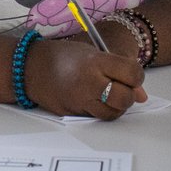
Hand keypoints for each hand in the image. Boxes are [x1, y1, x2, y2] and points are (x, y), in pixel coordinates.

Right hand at [24, 40, 146, 119]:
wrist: (28, 68)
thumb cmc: (61, 57)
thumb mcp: (90, 53)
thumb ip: (117, 69)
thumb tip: (141, 95)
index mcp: (94, 62)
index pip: (132, 74)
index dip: (136, 76)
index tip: (131, 74)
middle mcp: (88, 82)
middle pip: (125, 98)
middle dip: (129, 94)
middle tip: (122, 88)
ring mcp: (79, 100)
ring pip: (112, 113)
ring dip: (117, 106)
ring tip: (109, 96)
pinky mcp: (72, 113)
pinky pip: (96, 117)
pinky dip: (100, 110)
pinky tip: (94, 100)